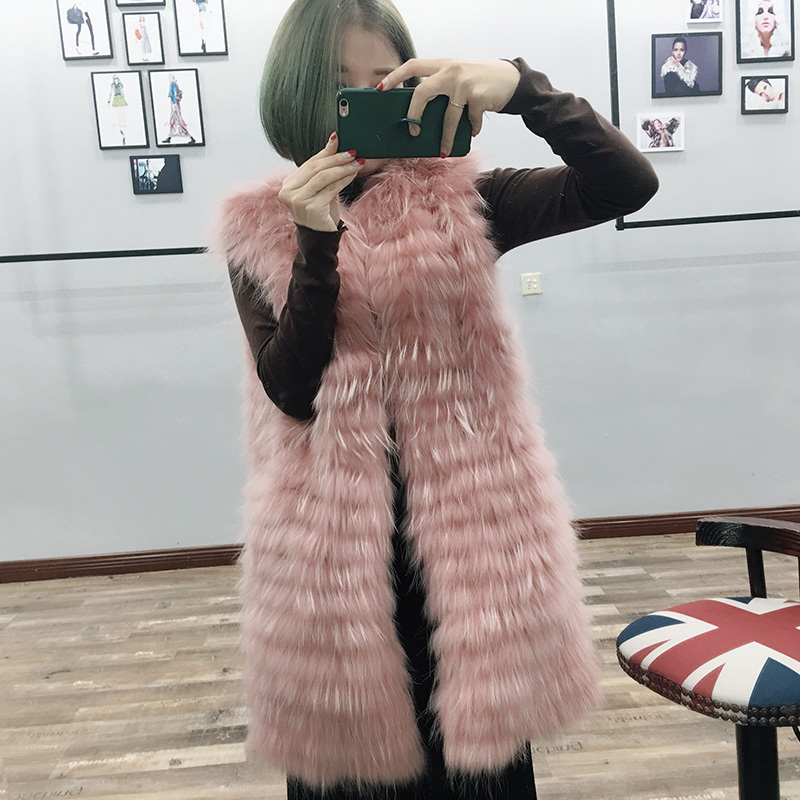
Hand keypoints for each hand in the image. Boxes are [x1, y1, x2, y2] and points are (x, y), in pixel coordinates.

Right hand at [278, 133, 361, 231]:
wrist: (319, 239)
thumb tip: (334, 141)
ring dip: (342, 168)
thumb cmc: (320, 213)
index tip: (338, 140)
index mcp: (288, 185)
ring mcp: (298, 200)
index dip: (325, 151)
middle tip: (352, 152)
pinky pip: (330, 188)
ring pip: (323, 177)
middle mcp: (289, 192)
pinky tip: (352, 174)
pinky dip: (343, 179)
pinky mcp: (311, 208)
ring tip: (357, 163)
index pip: (309, 163)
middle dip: (336, 158)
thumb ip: (324, 167)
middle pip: (315, 168)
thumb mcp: (321, 188)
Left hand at [378, 59, 520, 156]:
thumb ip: (442, 86)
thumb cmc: (481, 81)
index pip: (413, 65)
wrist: (512, 80)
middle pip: (422, 92)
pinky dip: (471, 130)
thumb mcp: (459, 77)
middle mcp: (451, 70)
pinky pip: (468, 121)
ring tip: (443, 151)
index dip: (395, 76)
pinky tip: (473, 132)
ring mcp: (464, 84)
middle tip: (412, 130)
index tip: (380, 88)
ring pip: (447, 117)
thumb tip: (421, 111)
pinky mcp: (477, 96)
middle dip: (414, 113)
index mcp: (443, 64)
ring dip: (445, 138)